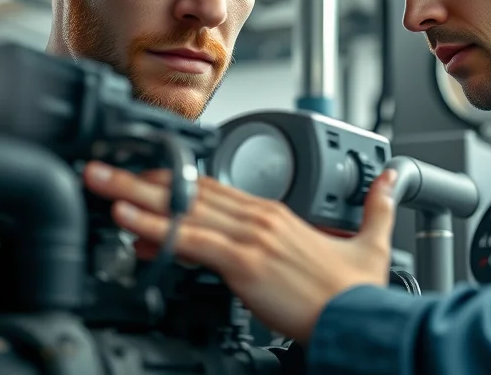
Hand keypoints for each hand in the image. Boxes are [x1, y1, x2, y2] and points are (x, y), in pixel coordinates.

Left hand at [84, 162, 399, 342]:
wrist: (363, 320)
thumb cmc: (357, 292)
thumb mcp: (371, 243)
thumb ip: (376, 207)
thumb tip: (391, 182)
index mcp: (279, 214)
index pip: (216, 189)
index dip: (176, 184)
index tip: (144, 180)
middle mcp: (261, 218)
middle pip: (190, 190)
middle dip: (141, 179)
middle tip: (103, 169)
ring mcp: (250, 237)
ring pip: (183, 208)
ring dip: (136, 196)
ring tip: (99, 186)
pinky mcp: (244, 262)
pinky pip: (191, 241)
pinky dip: (158, 228)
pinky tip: (129, 223)